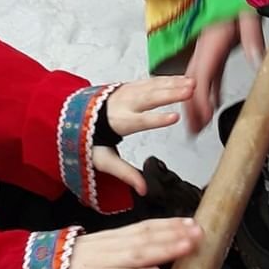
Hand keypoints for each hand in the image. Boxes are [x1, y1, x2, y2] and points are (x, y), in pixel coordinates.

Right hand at [67, 219, 201, 268]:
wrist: (34, 268)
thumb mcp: (99, 251)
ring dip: (164, 250)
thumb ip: (122, 249)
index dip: (169, 225)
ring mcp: (100, 260)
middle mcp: (110, 245)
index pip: (145, 227)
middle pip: (146, 237)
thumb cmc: (69, 262)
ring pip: (137, 253)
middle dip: (175, 234)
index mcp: (112, 238)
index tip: (193, 223)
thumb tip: (151, 252)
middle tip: (201, 232)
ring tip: (187, 247)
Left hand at [93, 76, 195, 194]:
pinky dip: (168, 79)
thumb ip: (125, 173)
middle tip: (189, 91)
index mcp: (118, 122)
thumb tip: (142, 189)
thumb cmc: (92, 139)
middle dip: (171, 94)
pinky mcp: (131, 86)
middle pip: (149, 98)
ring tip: (192, 84)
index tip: (175, 117)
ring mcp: (127, 92)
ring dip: (173, 84)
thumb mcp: (105, 160)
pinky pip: (151, 81)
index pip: (140, 121)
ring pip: (152, 86)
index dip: (157, 119)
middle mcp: (123, 104)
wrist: (76, 117)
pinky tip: (182, 79)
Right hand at [181, 12, 264, 134]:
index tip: (202, 118)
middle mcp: (204, 47)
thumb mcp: (249, 13)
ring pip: (196, 80)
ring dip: (196, 102)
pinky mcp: (212, 47)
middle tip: (193, 131)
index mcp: (211, 42)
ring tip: (198, 125)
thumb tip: (257, 61)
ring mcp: (206, 48)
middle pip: (192, 82)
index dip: (200, 99)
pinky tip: (212, 103)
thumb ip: (252, 38)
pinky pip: (207, 73)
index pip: (202, 76)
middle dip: (191, 108)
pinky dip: (207, 91)